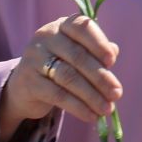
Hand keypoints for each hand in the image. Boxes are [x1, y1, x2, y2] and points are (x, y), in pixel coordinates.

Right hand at [0, 15, 123, 135]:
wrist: (24, 87)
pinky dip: (77, 107)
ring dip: (92, 96)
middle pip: (78, 56)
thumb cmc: (60, 65)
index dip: (98, 43)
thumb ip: (96, 51)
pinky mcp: (28, 82)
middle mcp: (46, 37)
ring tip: (107, 109)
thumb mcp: (78, 54)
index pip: (82, 27)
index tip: (112, 61)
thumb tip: (114, 51)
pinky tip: (91, 116)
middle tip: (117, 94)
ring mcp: (34, 59)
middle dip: (101, 77)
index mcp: (62, 25)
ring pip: (69, 77)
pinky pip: (57, 95)